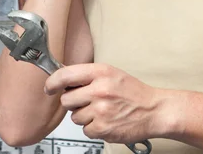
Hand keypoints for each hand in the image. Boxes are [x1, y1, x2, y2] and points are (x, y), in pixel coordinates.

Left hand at [44, 64, 161, 142]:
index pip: (65, 75)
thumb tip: (63, 80)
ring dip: (84, 116)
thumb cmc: (133, 92)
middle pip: (66, 99)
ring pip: (75, 117)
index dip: (52, 82)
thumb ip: (88, 76)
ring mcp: (101, 110)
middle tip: (88, 102)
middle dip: (73, 102)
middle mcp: (100, 89)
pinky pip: (85, 130)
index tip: (49, 87)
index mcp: (101, 72)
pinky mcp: (103, 128)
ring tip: (102, 111)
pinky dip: (93, 128)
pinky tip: (106, 120)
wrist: (154, 110)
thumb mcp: (111, 74)